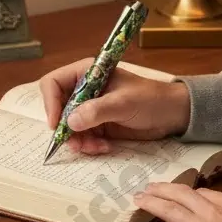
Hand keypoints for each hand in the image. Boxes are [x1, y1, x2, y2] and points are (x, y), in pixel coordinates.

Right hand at [39, 58, 190, 154]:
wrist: (172, 114)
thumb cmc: (151, 99)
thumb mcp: (124, 103)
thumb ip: (97, 110)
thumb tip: (70, 121)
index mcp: (87, 73)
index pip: (54, 83)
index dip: (50, 103)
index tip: (56, 124)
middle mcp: (84, 90)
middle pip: (58, 109)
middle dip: (66, 129)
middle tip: (76, 144)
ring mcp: (91, 109)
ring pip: (69, 128)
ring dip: (78, 141)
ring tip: (96, 147)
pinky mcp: (98, 125)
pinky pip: (83, 138)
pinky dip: (89, 145)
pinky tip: (104, 147)